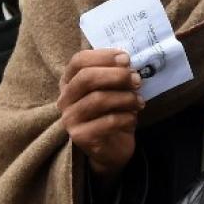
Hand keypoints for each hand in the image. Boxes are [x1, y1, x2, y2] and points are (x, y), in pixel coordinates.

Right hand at [57, 49, 143, 182]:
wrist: (112, 147)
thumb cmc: (112, 112)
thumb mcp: (113, 89)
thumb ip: (116, 73)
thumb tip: (127, 63)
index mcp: (69, 81)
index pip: (79, 61)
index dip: (103, 56)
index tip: (126, 58)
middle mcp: (65, 98)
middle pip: (86, 78)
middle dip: (116, 76)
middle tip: (137, 80)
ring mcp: (70, 118)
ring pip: (98, 100)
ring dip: (125, 98)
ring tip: (139, 101)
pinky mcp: (80, 137)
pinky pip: (107, 122)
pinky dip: (126, 117)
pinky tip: (133, 118)